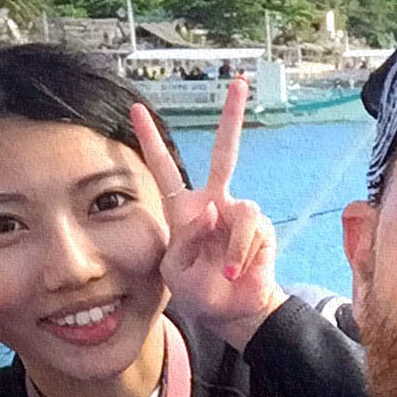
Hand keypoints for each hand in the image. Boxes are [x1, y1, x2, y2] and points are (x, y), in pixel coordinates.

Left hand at [132, 80, 287, 349]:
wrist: (232, 313)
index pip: (165, 168)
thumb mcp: (175, 271)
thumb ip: (185, 240)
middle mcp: (214, 203)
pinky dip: (242, 254)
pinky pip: (252, 231)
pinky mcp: (261, 229)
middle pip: (223, 152)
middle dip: (232, 117)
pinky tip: (237, 271)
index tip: (135, 109)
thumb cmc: (199, 291)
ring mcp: (238, 214)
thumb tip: (208, 209)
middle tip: (239, 83)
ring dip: (231, 245)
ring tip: (226, 271)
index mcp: (183, 210)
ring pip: (240, 210)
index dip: (150, 140)